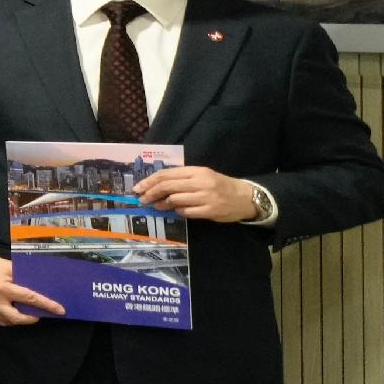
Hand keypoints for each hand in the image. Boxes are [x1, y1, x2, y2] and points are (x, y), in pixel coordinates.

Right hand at [0, 253, 65, 326]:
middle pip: (18, 318)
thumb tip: (39, 286)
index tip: (60, 310)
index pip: (29, 298)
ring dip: (21, 320)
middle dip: (32, 318)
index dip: (46, 305)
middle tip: (40, 314)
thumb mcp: (7, 266)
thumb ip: (22, 276)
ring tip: (27, 314)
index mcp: (2, 288)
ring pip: (8, 322)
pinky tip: (14, 314)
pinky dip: (9, 320)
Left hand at [139, 165, 265, 223]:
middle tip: (142, 199)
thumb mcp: (202, 175)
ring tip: (158, 206)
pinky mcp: (210, 211)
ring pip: (175, 200)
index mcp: (197, 171)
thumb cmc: (220, 185)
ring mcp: (206, 197)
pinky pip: (186, 212)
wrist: (245, 197)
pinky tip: (177, 211)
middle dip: (151, 193)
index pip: (167, 174)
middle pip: (167, 187)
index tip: (138, 188)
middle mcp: (201, 182)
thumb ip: (182, 179)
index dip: (149, 181)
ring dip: (163, 204)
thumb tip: (156, 185)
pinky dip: (178, 212)